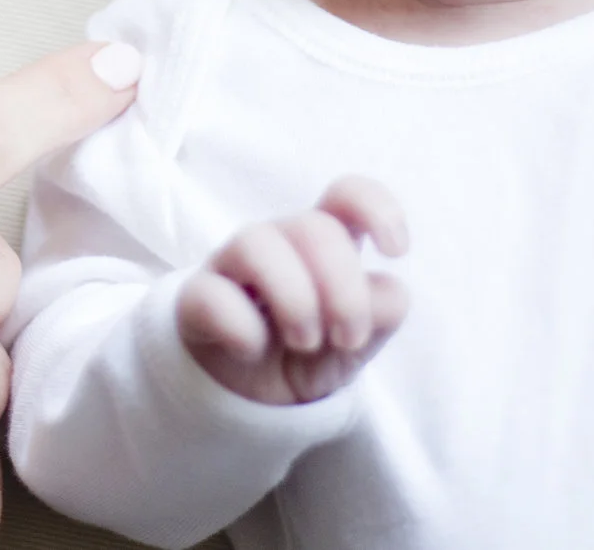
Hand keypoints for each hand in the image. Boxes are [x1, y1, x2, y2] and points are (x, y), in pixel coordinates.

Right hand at [175, 176, 410, 406]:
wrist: (257, 399)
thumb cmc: (315, 349)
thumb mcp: (359, 339)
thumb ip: (380, 311)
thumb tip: (381, 294)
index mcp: (326, 242)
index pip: (347, 195)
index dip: (377, 209)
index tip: (395, 252)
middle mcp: (280, 242)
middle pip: (313, 227)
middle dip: (342, 288)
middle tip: (347, 338)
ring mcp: (233, 265)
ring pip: (256, 243)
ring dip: (294, 298)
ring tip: (305, 342)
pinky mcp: (197, 299)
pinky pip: (210, 294)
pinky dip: (239, 325)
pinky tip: (253, 350)